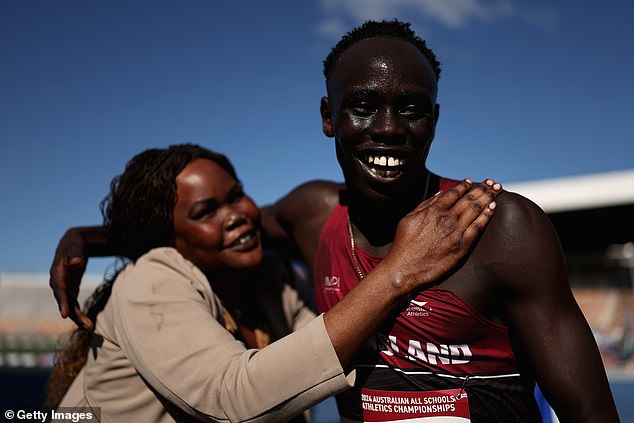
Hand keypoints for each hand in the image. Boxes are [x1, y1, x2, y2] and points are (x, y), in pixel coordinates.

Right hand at [49, 228, 92, 329]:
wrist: (73, 245)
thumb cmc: (75, 246)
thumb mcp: (76, 248)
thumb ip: (76, 255)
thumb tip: (76, 262)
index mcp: (57, 273)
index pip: (59, 289)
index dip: (62, 301)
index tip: (65, 314)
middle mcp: (58, 283)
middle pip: (63, 301)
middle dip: (72, 314)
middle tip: (84, 325)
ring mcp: (64, 288)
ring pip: (68, 306)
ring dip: (77, 318)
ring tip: (89, 328)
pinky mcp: (70, 291)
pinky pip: (73, 305)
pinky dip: (79, 314)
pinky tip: (87, 324)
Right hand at [385, 178, 500, 291]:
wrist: (404, 269)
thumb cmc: (403, 245)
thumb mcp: (408, 219)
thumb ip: (424, 205)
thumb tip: (439, 194)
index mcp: (433, 210)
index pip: (454, 193)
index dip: (464, 185)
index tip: (472, 181)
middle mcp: (446, 218)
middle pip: (469, 198)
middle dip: (483, 188)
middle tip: (493, 182)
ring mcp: (455, 232)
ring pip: (476, 209)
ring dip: (488, 197)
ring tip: (497, 189)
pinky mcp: (462, 246)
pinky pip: (478, 227)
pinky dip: (486, 215)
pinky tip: (493, 207)